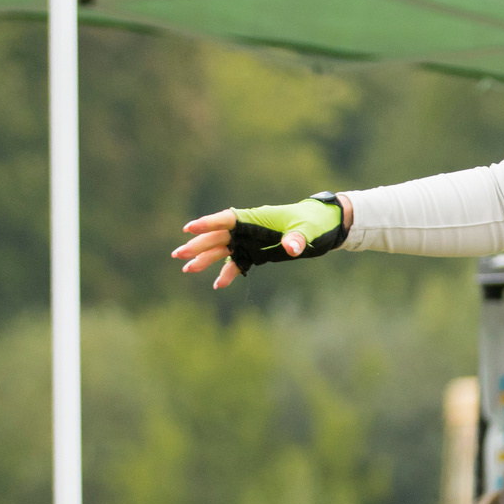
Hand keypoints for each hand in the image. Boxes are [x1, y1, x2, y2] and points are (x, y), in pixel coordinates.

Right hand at [174, 194, 347, 289]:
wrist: (324, 227)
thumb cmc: (316, 223)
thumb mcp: (308, 230)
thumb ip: (298, 238)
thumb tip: (292, 248)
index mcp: (256, 219)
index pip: (227, 219)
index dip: (208, 223)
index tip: (189, 228)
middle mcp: (249, 229)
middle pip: (217, 236)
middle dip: (198, 245)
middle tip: (178, 254)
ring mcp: (251, 242)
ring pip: (222, 250)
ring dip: (205, 259)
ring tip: (187, 269)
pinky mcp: (257, 253)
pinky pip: (238, 263)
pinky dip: (228, 273)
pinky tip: (218, 284)